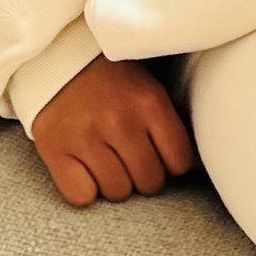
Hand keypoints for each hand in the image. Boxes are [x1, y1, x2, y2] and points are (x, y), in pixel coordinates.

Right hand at [28, 53, 197, 206]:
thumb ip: (173, 124)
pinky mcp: (54, 149)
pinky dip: (84, 191)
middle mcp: (119, 121)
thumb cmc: (112, 78)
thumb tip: (201, 168)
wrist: (58, 58)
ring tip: (108, 161)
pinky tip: (85, 170)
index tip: (162, 156)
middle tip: (132, 159)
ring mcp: (85, 137)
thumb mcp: (150, 88)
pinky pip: (81, 197)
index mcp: (149, 102)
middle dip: (145, 176)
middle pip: (149, 182)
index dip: (173, 164)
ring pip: (117, 192)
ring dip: (116, 184)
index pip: (179, 161)